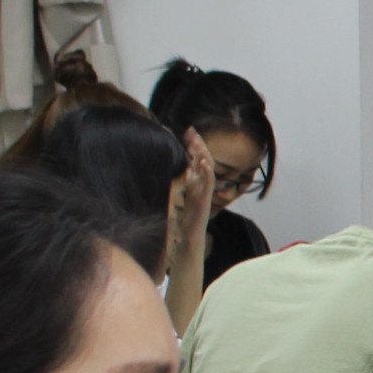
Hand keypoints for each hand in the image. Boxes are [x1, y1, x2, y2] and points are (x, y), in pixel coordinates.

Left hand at [167, 132, 211, 246]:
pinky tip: (203, 163)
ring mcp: (204, 195)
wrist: (186, 243)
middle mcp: (201, 188)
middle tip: (191, 130)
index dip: (192, 146)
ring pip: (208, 171)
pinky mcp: (204, 203)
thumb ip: (174, 185)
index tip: (186, 131)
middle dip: (198, 145)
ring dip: (203, 155)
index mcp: (194, 185)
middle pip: (203, 161)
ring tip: (197, 141)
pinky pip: (208, 186)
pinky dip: (207, 173)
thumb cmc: (180, 224)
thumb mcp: (174, 199)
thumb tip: (164, 170)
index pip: (195, 160)